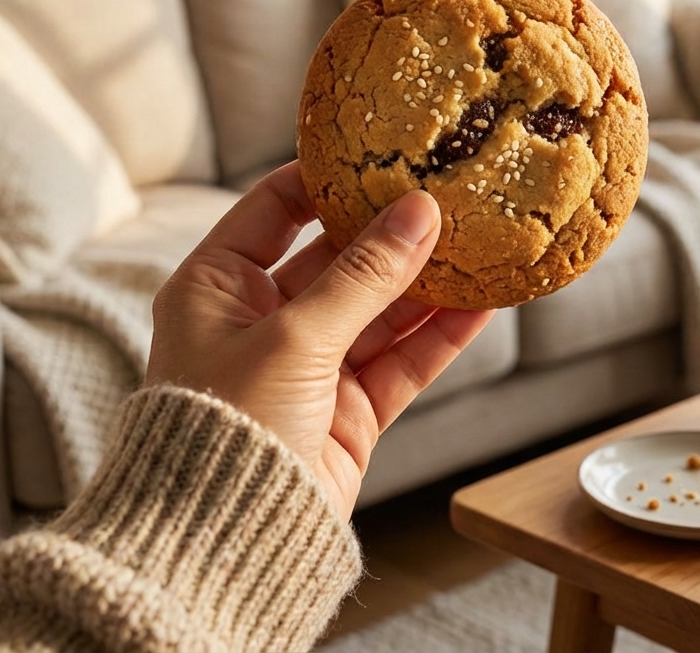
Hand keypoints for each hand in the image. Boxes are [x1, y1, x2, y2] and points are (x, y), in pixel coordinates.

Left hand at [145, 161, 494, 519]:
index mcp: (216, 287)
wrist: (227, 547)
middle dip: (391, 233)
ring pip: (379, 310)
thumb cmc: (226, 428)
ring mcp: (308, 365)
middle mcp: (261, 320)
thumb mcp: (294, 336)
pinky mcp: (347, 409)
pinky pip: (401, 361)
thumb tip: (420, 212)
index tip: (381, 151)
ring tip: (478, 245)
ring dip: (426, 283)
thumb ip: (364, 275)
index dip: (326, 178)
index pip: (274, 208)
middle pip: (337, 258)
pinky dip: (440, 337)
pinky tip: (483, 307)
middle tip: (445, 196)